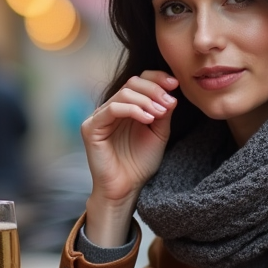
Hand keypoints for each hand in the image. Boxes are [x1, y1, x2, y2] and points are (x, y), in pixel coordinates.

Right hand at [80, 71, 177, 244]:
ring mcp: (100, 116)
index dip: (157, 79)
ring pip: (124, 93)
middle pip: (133, 83)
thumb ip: (163, 112)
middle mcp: (111, 108)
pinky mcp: (92, 127)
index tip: (176, 84)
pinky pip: (113, 109)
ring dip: (146, 100)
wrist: (126, 188)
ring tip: (160, 113)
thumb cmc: (140, 164)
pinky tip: (148, 119)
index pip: (140, 81)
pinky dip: (133, 110)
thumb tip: (171, 90)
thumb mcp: (159, 134)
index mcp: (126, 107)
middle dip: (154, 89)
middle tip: (170, 102)